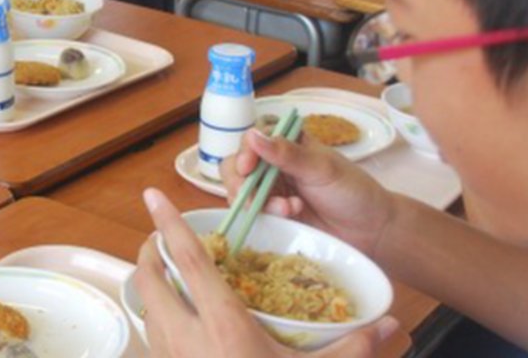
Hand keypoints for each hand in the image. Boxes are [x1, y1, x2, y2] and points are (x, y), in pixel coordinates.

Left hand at [137, 188, 398, 357]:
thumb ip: (352, 350)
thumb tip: (392, 325)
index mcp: (223, 325)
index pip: (189, 261)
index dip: (168, 224)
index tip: (150, 195)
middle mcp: (186, 336)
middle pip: (150, 277)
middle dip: (150, 250)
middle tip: (162, 237)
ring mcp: (169, 357)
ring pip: (145, 305)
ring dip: (149, 282)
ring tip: (166, 270)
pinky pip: (151, 333)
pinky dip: (156, 314)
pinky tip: (173, 317)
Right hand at [221, 129, 395, 257]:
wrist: (371, 231)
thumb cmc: (353, 191)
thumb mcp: (322, 169)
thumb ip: (287, 154)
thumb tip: (253, 136)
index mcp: (288, 144)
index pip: (252, 140)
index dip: (244, 153)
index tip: (248, 168)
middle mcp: (274, 164)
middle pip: (237, 166)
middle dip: (242, 182)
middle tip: (256, 198)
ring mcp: (272, 190)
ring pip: (241, 191)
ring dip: (257, 201)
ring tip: (287, 209)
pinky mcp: (273, 213)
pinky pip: (253, 211)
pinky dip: (266, 214)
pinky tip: (291, 214)